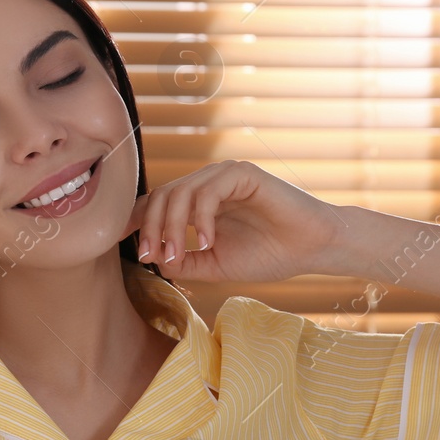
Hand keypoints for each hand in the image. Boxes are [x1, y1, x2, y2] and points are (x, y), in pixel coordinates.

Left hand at [122, 160, 345, 283]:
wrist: (312, 250)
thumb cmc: (269, 255)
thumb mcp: (214, 265)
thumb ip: (184, 261)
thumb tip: (155, 259)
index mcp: (198, 203)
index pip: (157, 204)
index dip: (137, 222)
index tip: (127, 246)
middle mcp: (207, 184)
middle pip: (161, 196)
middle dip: (151, 229)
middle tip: (151, 257)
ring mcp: (224, 176)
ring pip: (180, 192)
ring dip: (171, 227)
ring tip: (175, 255)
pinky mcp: (243, 173)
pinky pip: (208, 191)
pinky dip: (201, 218)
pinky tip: (207, 242)